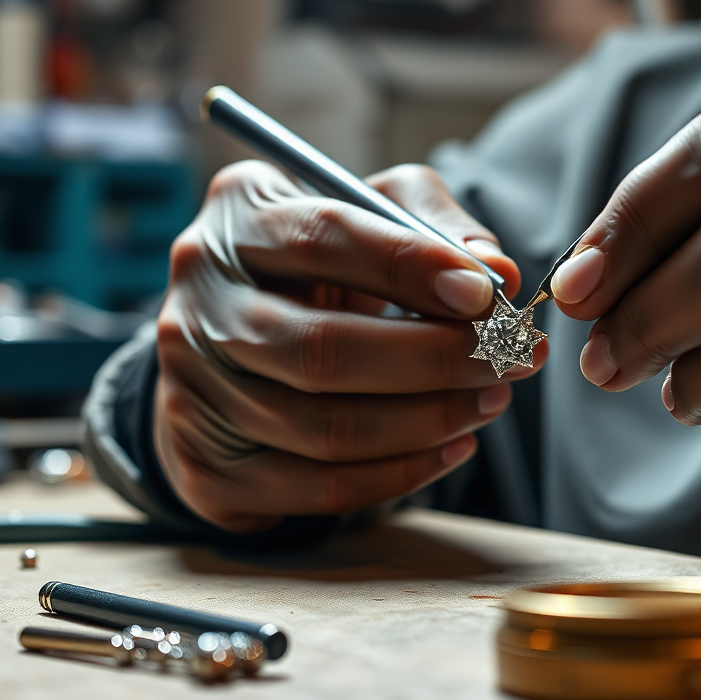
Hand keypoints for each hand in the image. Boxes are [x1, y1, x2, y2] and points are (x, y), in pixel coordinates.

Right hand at [155, 160, 543, 531]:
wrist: (243, 334)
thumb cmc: (328, 263)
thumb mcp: (377, 211)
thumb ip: (435, 223)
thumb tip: (496, 271)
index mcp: (239, 215)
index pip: (323, 238)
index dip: (410, 267)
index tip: (485, 296)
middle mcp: (199, 302)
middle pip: (322, 349)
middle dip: (435, 360)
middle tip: (509, 358)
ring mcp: (192, 391)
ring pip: (324, 427)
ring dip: (429, 420)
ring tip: (492, 398)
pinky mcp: (207, 468)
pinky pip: (317, 488)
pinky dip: (400, 474)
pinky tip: (452, 445)